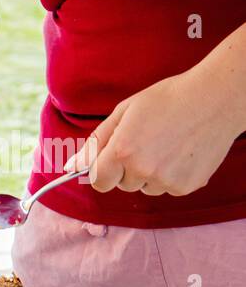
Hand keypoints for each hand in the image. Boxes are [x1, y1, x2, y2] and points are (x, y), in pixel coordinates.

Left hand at [64, 69, 242, 195]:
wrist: (216, 99)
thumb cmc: (167, 99)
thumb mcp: (124, 112)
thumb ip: (96, 142)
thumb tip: (71, 167)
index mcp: (123, 151)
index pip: (98, 181)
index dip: (102, 171)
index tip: (110, 160)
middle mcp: (143, 170)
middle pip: (122, 184)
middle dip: (127, 168)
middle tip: (147, 141)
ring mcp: (166, 181)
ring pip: (145, 187)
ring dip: (149, 173)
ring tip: (166, 144)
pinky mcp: (186, 187)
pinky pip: (167, 188)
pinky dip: (170, 175)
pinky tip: (181, 152)